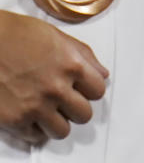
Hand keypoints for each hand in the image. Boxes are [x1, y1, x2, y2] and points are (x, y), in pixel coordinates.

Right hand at [0, 11, 108, 143]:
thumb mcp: (58, 37)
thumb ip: (84, 56)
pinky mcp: (15, 120)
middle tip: (65, 100)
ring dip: (58, 121)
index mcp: (72, 66)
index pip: (98, 91)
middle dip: (76, 107)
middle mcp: (56, 89)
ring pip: (62, 131)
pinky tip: (31, 114)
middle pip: (84, 114)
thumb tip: (102, 74)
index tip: (82, 88)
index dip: (90, 90)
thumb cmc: (18, 34)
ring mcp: (35, 106)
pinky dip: (36, 128)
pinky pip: (37, 137)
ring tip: (49, 110)